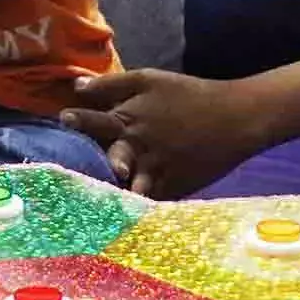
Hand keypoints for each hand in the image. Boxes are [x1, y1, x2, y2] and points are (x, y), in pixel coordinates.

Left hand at [58, 70, 273, 197]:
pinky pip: (151, 201)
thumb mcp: (150, 80)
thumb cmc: (188, 95)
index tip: (63, 119)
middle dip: (102, 164)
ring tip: (105, 204)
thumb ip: (111, 85)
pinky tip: (124, 220)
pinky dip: (139, 208)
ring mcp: (157, 170)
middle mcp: (139, 146)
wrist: (236, 118)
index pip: (98, 120)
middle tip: (84, 170)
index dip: (80, 121)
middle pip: (114, 156)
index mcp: (130, 118)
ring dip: (120, 193)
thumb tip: (75, 85)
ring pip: (132, 185)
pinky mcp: (172, 188)